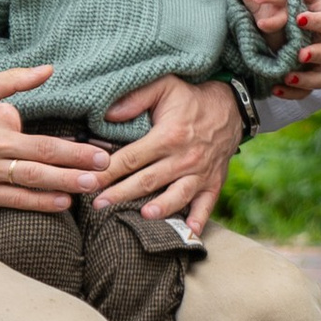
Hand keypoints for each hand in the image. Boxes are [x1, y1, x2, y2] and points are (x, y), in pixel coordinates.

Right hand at [0, 69, 109, 214]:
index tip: (96, 142)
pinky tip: (65, 202)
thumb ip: (15, 80)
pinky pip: (17, 201)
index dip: (66, 139)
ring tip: (94, 184)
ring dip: (66, 182)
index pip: (36, 132)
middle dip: (78, 160)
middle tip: (106, 163)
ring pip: (33, 180)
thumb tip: (49, 69)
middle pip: (43, 155)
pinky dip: (42, 203)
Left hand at [95, 74, 241, 234]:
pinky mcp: (213, 182)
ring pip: (176, 196)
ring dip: (160, 209)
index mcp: (169, 136)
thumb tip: (107, 114)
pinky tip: (188, 234)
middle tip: (97, 205)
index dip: (108, 171)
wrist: (231, 107)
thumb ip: (136, 98)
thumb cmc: (190, 98)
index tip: (89, 182)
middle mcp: (184, 157)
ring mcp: (200, 172)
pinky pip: (206, 206)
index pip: (131, 157)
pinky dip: (197, 221)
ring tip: (142, 217)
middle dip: (120, 194)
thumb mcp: (164, 86)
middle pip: (147, 181)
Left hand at [285, 0, 320, 98]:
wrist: (298, 30)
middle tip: (300, 53)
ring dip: (306, 78)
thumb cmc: (301, 8)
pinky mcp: (311, 81)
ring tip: (288, 76)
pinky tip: (275, 89)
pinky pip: (304, 92)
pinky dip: (291, 93)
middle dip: (316, 53)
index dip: (316, 21)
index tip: (299, 19)